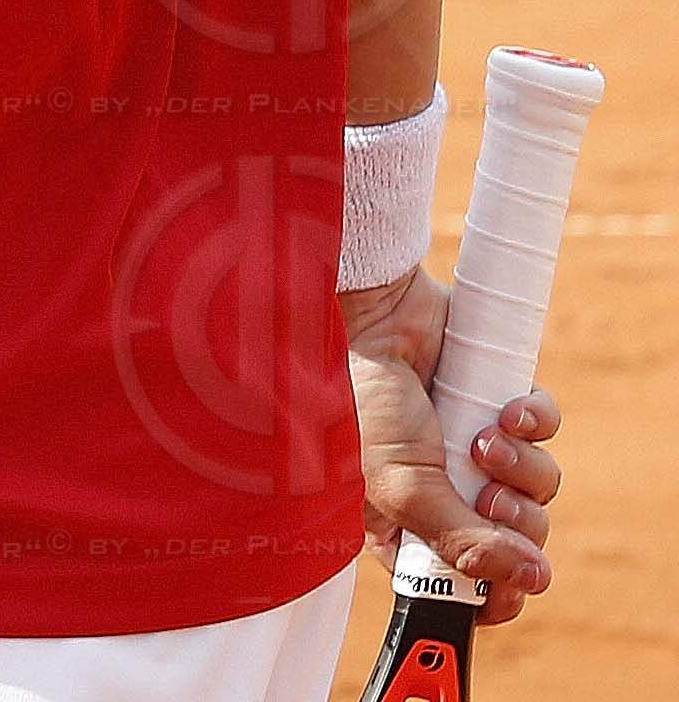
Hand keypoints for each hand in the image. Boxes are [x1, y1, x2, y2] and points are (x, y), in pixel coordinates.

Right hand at [345, 268, 560, 622]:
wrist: (375, 320)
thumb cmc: (365, 404)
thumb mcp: (404, 487)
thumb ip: (464, 541)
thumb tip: (533, 578)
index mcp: (411, 521)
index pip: (470, 582)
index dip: (500, 590)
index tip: (514, 586)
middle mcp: (447, 487)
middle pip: (517, 536)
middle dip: (514, 519)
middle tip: (488, 493)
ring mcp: (476, 445)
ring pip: (538, 486)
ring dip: (523, 468)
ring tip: (488, 439)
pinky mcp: (500, 402)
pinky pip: (546, 430)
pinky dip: (535, 423)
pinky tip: (507, 412)